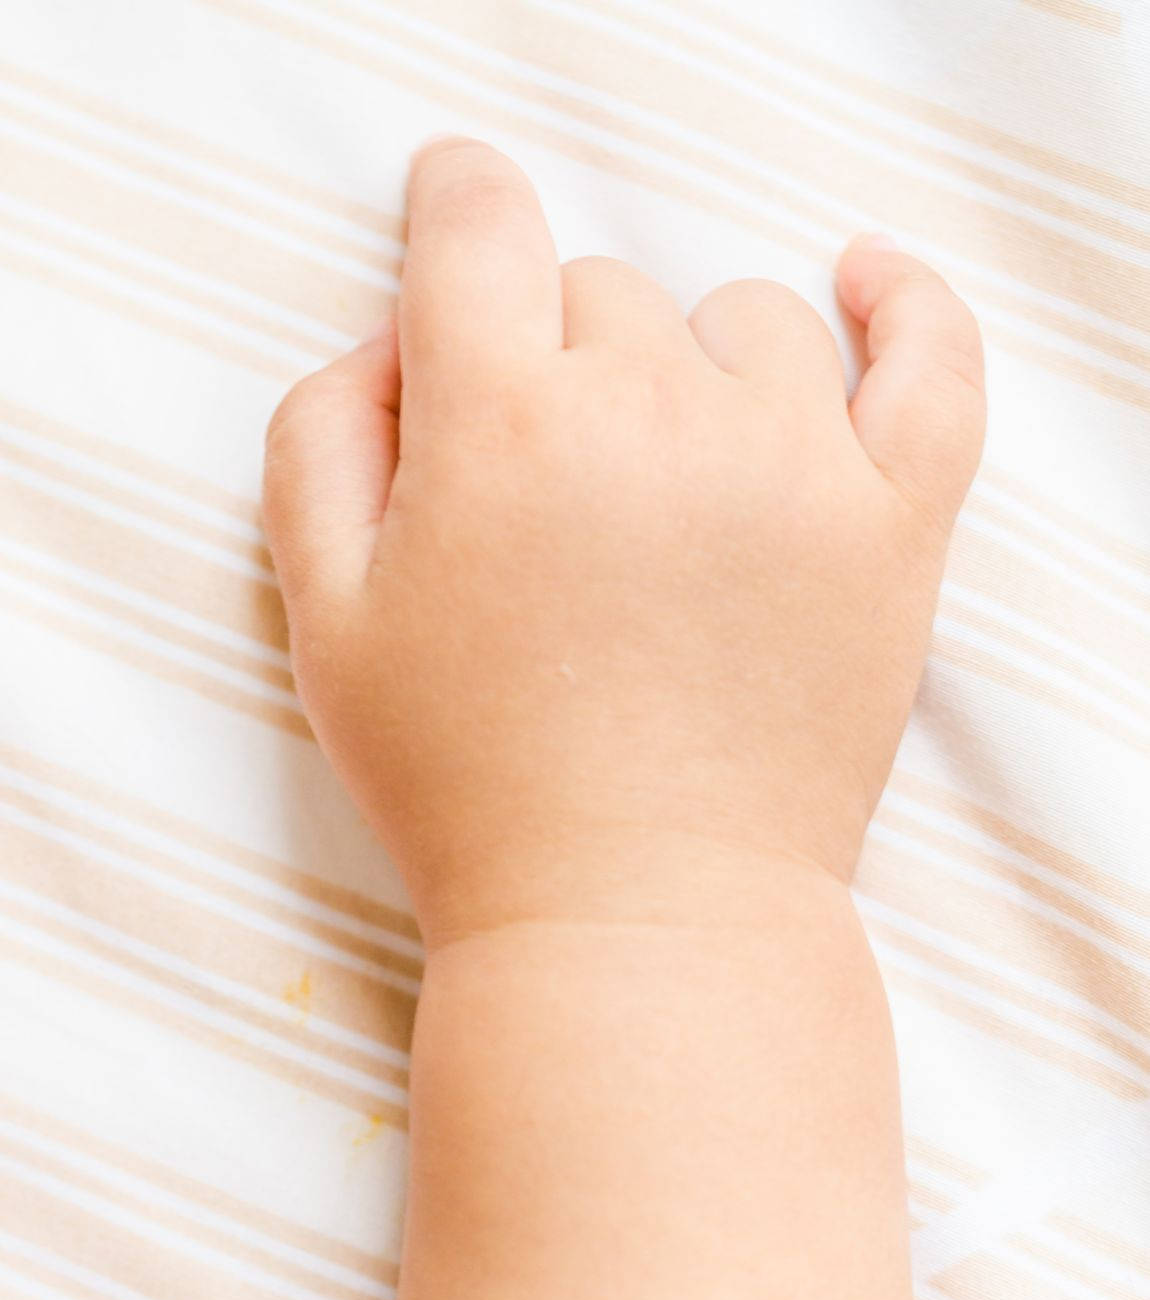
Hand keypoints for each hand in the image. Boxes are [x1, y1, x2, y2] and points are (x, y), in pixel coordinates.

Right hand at [263, 138, 984, 946]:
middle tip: (552, 510)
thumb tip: (396, 339)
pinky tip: (872, 284)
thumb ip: (325, 440)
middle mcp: (654, 412)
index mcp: (501, 422)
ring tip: (671, 504)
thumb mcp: (326, 621)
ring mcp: (794, 462)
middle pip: (605, 294)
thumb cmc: (470, 787)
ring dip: (696, 377)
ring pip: (746, 323)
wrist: (638, 922)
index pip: (477, 224)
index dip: (455, 208)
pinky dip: (908, 307)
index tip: (458, 220)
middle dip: (561, 369)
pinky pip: (933, 359)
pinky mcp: (895, 526)